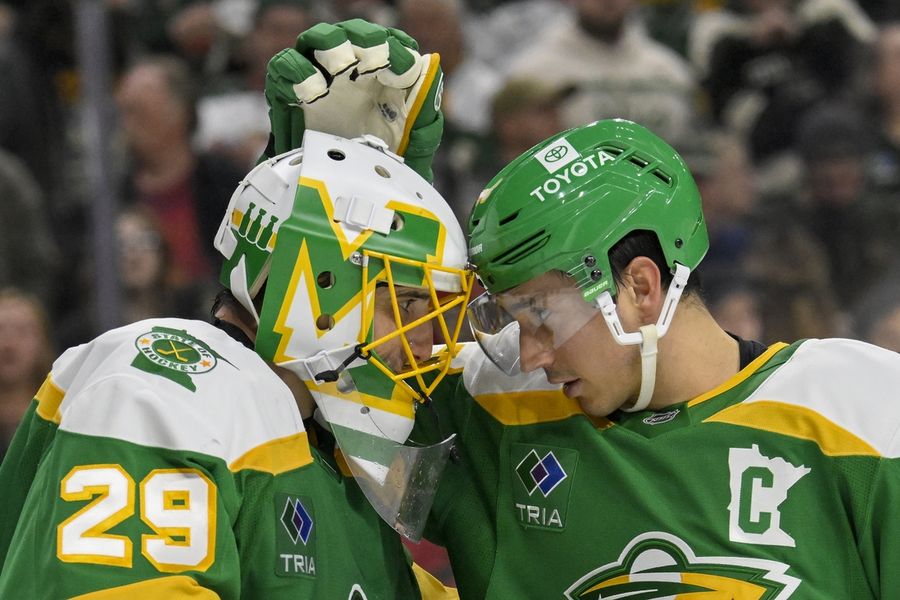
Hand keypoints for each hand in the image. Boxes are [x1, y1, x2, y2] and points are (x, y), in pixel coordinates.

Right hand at [264, 19, 443, 181]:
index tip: (405, 69)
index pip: (392, 43)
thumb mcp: (412, 152)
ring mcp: (318, 79)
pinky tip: (313, 90)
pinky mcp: (289, 94)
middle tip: (376, 60)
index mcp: (383, 81)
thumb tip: (431, 66)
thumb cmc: (379, 172)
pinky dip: (296, 70)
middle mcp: (351, 72)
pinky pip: (284, 66)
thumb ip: (425, 117)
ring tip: (342, 68)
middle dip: (367, 41)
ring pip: (318, 38)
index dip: (399, 48)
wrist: (339, 198)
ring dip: (332, 45)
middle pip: (355, 33)